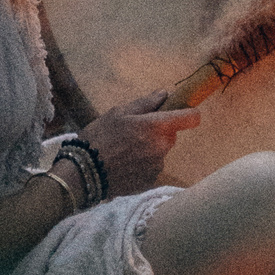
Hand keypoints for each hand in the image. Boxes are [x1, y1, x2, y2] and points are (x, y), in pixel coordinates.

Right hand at [83, 92, 202, 194]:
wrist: (84, 172)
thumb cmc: (99, 137)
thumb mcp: (118, 113)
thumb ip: (145, 103)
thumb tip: (164, 94)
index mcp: (156, 127)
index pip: (191, 118)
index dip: (189, 113)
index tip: (180, 112)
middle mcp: (162, 147)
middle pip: (171, 135)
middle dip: (158, 132)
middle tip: (134, 132)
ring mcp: (157, 166)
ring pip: (160, 152)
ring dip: (149, 149)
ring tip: (124, 150)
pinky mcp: (150, 181)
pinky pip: (152, 167)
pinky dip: (142, 164)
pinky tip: (124, 164)